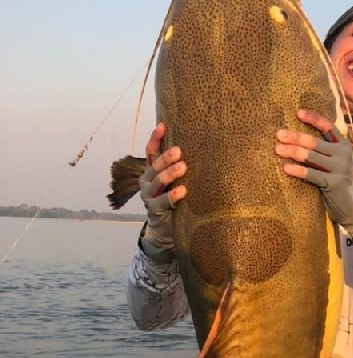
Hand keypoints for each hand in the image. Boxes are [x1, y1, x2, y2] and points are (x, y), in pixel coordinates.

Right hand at [138, 124, 186, 262]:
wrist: (165, 231)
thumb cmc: (175, 202)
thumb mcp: (175, 182)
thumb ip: (179, 169)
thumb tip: (200, 147)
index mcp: (151, 172)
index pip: (150, 152)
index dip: (155, 139)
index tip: (163, 126)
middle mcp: (147, 182)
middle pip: (154, 166)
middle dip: (166, 158)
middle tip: (179, 151)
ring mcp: (149, 197)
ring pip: (157, 182)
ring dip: (169, 174)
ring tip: (182, 167)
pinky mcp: (154, 211)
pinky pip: (162, 201)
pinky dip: (172, 195)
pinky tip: (182, 191)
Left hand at [276, 110, 352, 247]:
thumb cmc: (338, 181)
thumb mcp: (335, 161)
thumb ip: (324, 149)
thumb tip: (297, 137)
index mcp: (343, 145)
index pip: (328, 127)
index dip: (313, 119)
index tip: (297, 113)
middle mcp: (343, 154)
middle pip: (315, 141)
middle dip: (295, 137)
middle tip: (279, 134)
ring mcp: (339, 168)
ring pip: (311, 156)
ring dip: (293, 151)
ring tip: (278, 149)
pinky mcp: (334, 183)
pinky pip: (312, 174)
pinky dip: (298, 170)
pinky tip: (286, 168)